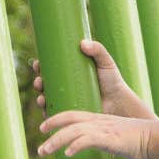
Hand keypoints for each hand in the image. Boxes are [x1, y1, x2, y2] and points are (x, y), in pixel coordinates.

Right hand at [32, 39, 152, 118]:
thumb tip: (82, 43)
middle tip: (40, 81)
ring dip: (39, 98)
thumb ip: (98, 50)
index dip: (40, 66)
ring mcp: (67, 101)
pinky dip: (47, 113)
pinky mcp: (71, 114)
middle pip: (45, 84)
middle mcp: (65, 87)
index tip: (38, 64)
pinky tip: (45, 111)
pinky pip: (55, 115)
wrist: (120, 103)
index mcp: (69, 73)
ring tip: (41, 97)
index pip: (50, 69)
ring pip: (47, 100)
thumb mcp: (105, 63)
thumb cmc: (113, 81)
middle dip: (38, 83)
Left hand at [38, 109, 154, 158]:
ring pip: (73, 131)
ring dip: (56, 141)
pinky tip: (68, 154)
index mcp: (99, 120)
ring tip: (44, 151)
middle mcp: (98, 122)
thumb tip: (98, 147)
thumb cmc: (139, 141)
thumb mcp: (116, 138)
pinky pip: (88, 140)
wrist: (155, 138)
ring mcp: (104, 129)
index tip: (43, 127)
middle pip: (68, 121)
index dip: (56, 119)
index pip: (72, 115)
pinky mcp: (110, 139)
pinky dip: (76, 145)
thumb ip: (104, 140)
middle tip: (39, 147)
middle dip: (51, 131)